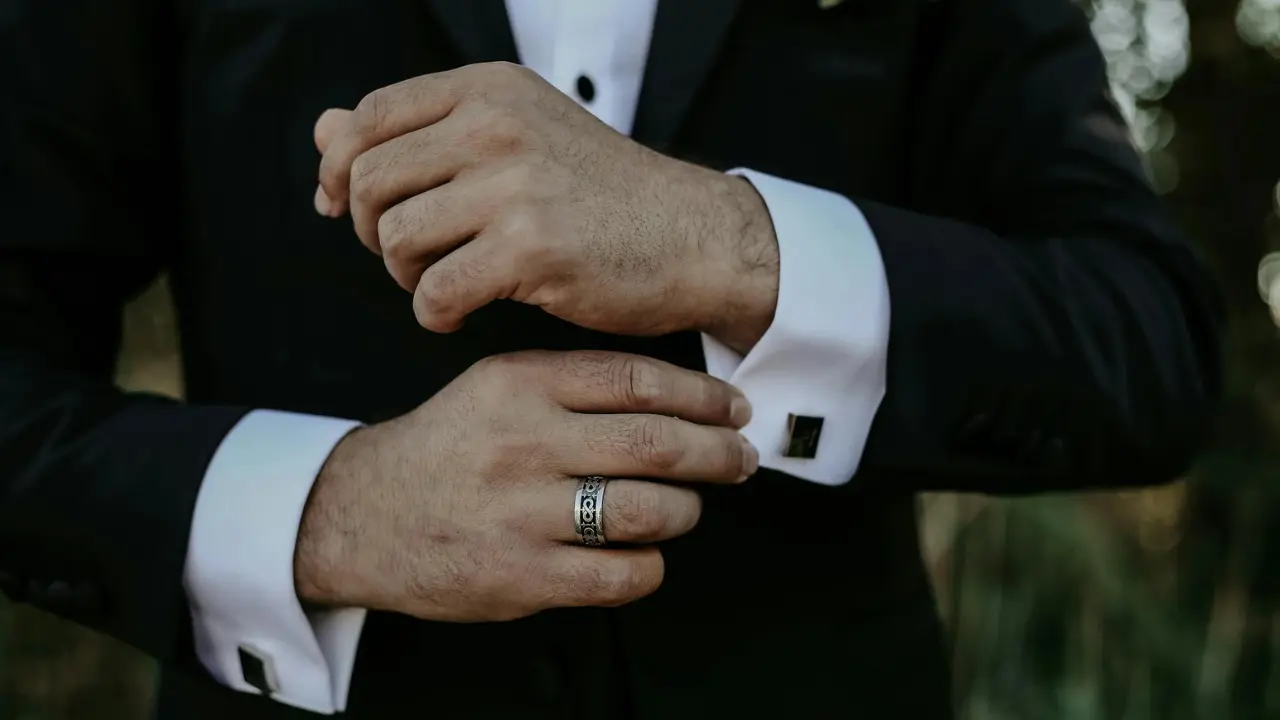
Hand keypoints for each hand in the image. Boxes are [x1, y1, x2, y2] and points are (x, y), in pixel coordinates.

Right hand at [294, 350, 757, 621]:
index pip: (639, 381)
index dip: (703, 397)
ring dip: (687, 511)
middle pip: (658, 445)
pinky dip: (651, 566)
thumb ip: (573, 382)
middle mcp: (526, 443)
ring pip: (651, 512)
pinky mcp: (521, 575)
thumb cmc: (445, 448)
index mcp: (523, 385)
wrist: (361, 515)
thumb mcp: (496, 386)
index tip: (734, 408)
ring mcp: (523, 513)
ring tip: (687, 507)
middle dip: (718, 454)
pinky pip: (623, 575)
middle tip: (740, 459)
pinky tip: (644, 555)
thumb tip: (676, 396)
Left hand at [313, 62, 778, 352]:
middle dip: (370, 229)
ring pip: (393, 238)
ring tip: (444, 280)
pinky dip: (434, 313)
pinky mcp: (531, 249)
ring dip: (404, 274)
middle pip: (368, 181)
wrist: (691, 236)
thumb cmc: (601, 195)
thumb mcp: (513, 140)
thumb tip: (323, 129)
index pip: (369, 118)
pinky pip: (435, 291)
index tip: (341, 207)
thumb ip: (419, 133)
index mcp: (488, 91)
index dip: (339, 168)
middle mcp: (496, 126)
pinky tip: (460, 312)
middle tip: (410, 255)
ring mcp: (514, 185)